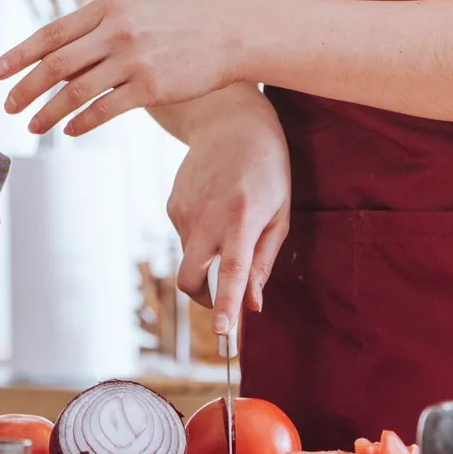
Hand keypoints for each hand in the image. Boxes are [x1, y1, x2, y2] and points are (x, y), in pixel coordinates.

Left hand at [0, 0, 241, 137]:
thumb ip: (100, 25)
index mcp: (107, 7)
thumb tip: (62, 49)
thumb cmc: (181, 22)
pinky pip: (105, 109)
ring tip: (33, 126)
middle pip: (56, 64)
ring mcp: (133, 59)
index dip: (19, 54)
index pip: (51, 34)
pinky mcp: (151, 86)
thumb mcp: (137, 9)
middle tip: (7, 105)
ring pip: (76, 90)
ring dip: (49, 111)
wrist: (230, 33)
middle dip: (26, 87)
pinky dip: (82, 121)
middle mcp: (116, 30)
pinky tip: (70, 130)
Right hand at [168, 88, 291, 331]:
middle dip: (204, 300)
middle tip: (223, 301)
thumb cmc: (267, 169)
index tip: (224, 332)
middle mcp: (208, 216)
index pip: (233, 270)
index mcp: (242, 218)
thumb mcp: (280, 212)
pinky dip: (199, 237)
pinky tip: (214, 208)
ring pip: (188, 259)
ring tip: (229, 224)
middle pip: (191, 279)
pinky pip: (184, 237)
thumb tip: (255, 304)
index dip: (228, 304)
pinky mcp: (171, 204)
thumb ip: (265, 260)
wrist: (230, 121)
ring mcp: (184, 210)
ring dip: (207, 260)